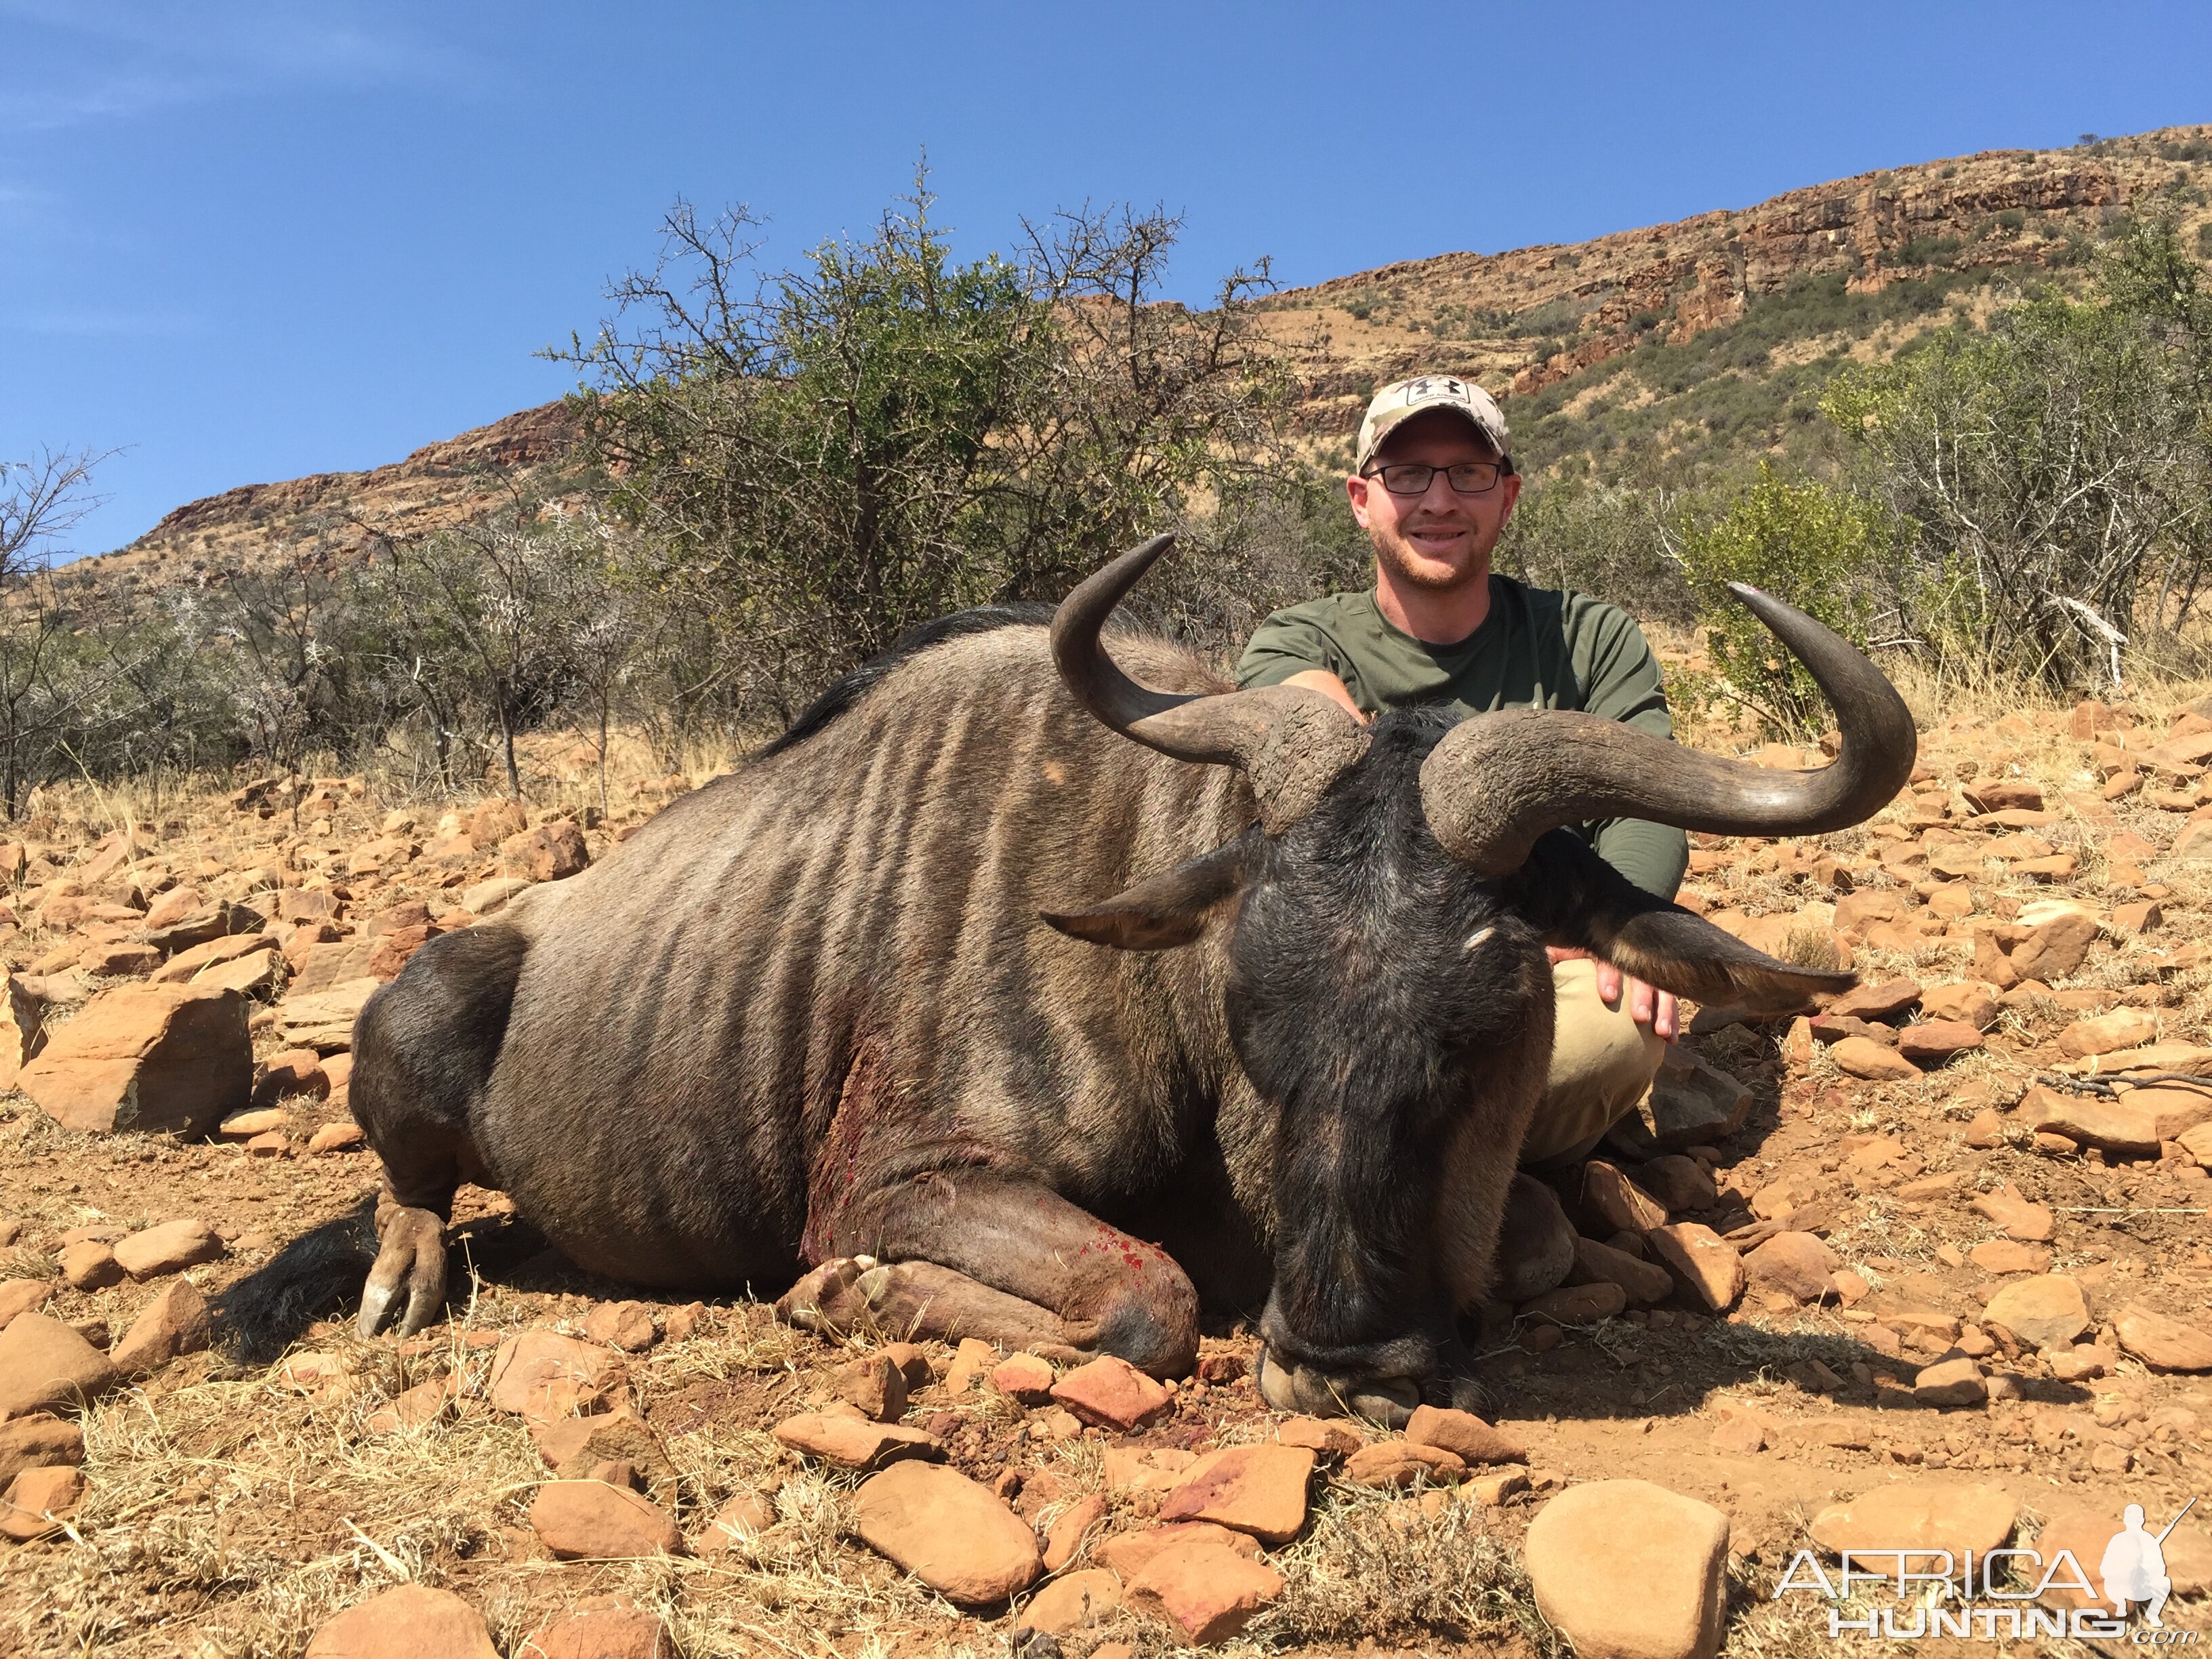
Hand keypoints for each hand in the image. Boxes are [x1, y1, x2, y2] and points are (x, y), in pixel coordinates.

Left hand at [1546, 945, 1678, 1041]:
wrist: (1592, 934)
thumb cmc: (1572, 949)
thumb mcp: (1561, 948)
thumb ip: (1551, 956)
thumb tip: (1538, 961)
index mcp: (1603, 947)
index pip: (1608, 958)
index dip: (1609, 976)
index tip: (1606, 996)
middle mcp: (1628, 957)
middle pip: (1639, 974)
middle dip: (1641, 995)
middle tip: (1640, 1018)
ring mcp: (1646, 971)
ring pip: (1660, 988)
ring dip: (1662, 1010)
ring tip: (1660, 1033)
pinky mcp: (1656, 985)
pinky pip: (1668, 1000)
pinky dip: (1671, 1018)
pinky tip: (1671, 1038)